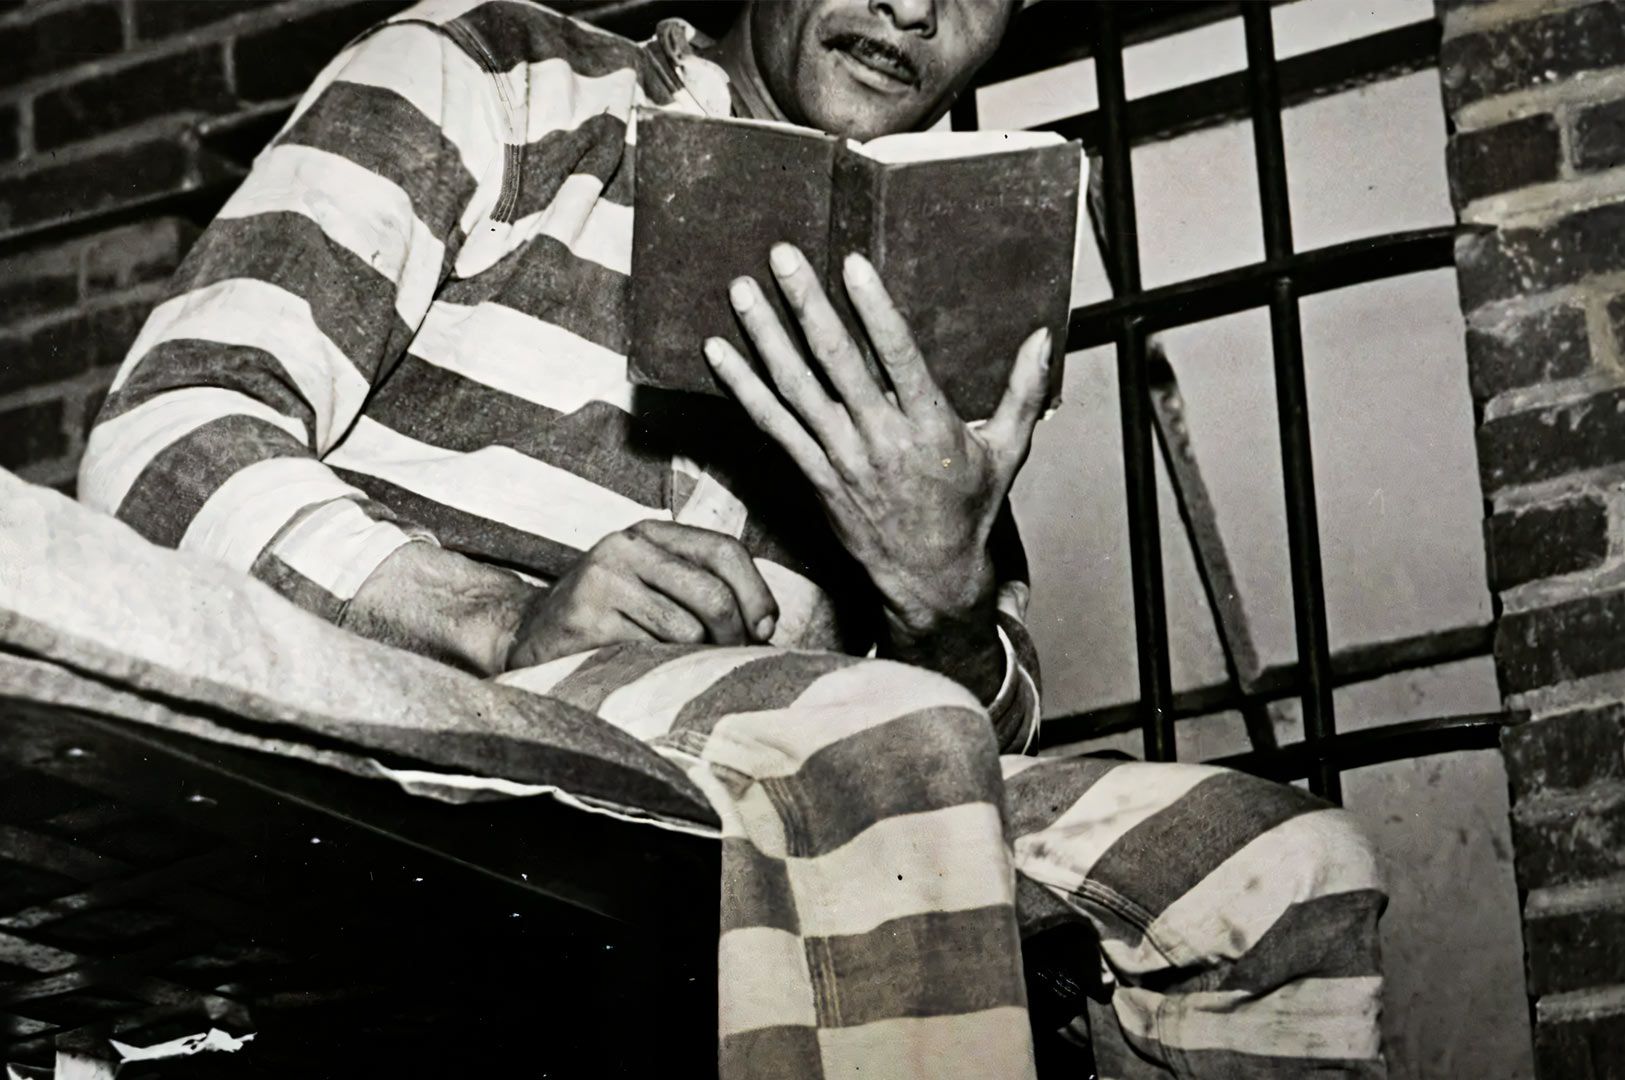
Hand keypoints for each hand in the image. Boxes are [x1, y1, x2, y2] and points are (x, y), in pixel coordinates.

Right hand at [504, 520, 778, 669]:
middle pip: (712, 594)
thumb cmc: (608, 620)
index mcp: (650, 534)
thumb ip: (703, 591)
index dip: (757, 593)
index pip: (724, 551)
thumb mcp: (654, 589)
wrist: (527, 637)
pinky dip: (656, 671)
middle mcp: (626, 547)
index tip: (766, 630)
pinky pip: (650, 654)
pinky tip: (639, 670)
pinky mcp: (585, 618)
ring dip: (691, 661)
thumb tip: (767, 627)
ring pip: (686, 631)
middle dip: (732, 636)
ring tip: (673, 667)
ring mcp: (603, 579)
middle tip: (728, 662)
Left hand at [702, 244, 1051, 654]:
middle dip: (806, 305)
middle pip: (836, 361)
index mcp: (929, 427)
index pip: (898, 356)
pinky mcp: (813, 475)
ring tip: (742, 291)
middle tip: (783, 257)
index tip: (853, 266)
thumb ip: (1024, 391)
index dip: (874, 309)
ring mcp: (840, 458)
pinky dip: (743, 387)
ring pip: (794, 388)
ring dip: (765, 336)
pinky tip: (719, 352)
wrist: (928, 579)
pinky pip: (771, 425)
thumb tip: (1044, 337)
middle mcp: (879, 439)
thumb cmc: (968, 511)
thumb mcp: (1008, 451)